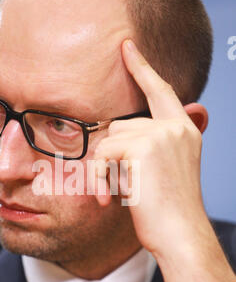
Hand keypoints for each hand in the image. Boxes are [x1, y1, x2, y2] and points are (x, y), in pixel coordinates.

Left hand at [94, 40, 235, 281]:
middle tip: (116, 187)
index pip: (160, 91)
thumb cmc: (169, 211)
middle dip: (110, 158)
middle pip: (120, 126)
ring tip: (114, 194)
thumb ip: (150, 147)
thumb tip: (115, 137)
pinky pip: (103, 154)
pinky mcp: (143, 147)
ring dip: (103, 170)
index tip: (127, 47)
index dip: (142, 68)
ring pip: (109, 140)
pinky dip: (98, 177)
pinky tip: (108, 198)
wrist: (180, 234)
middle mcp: (175, 127)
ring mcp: (161, 134)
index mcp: (184, 130)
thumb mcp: (165, 172)